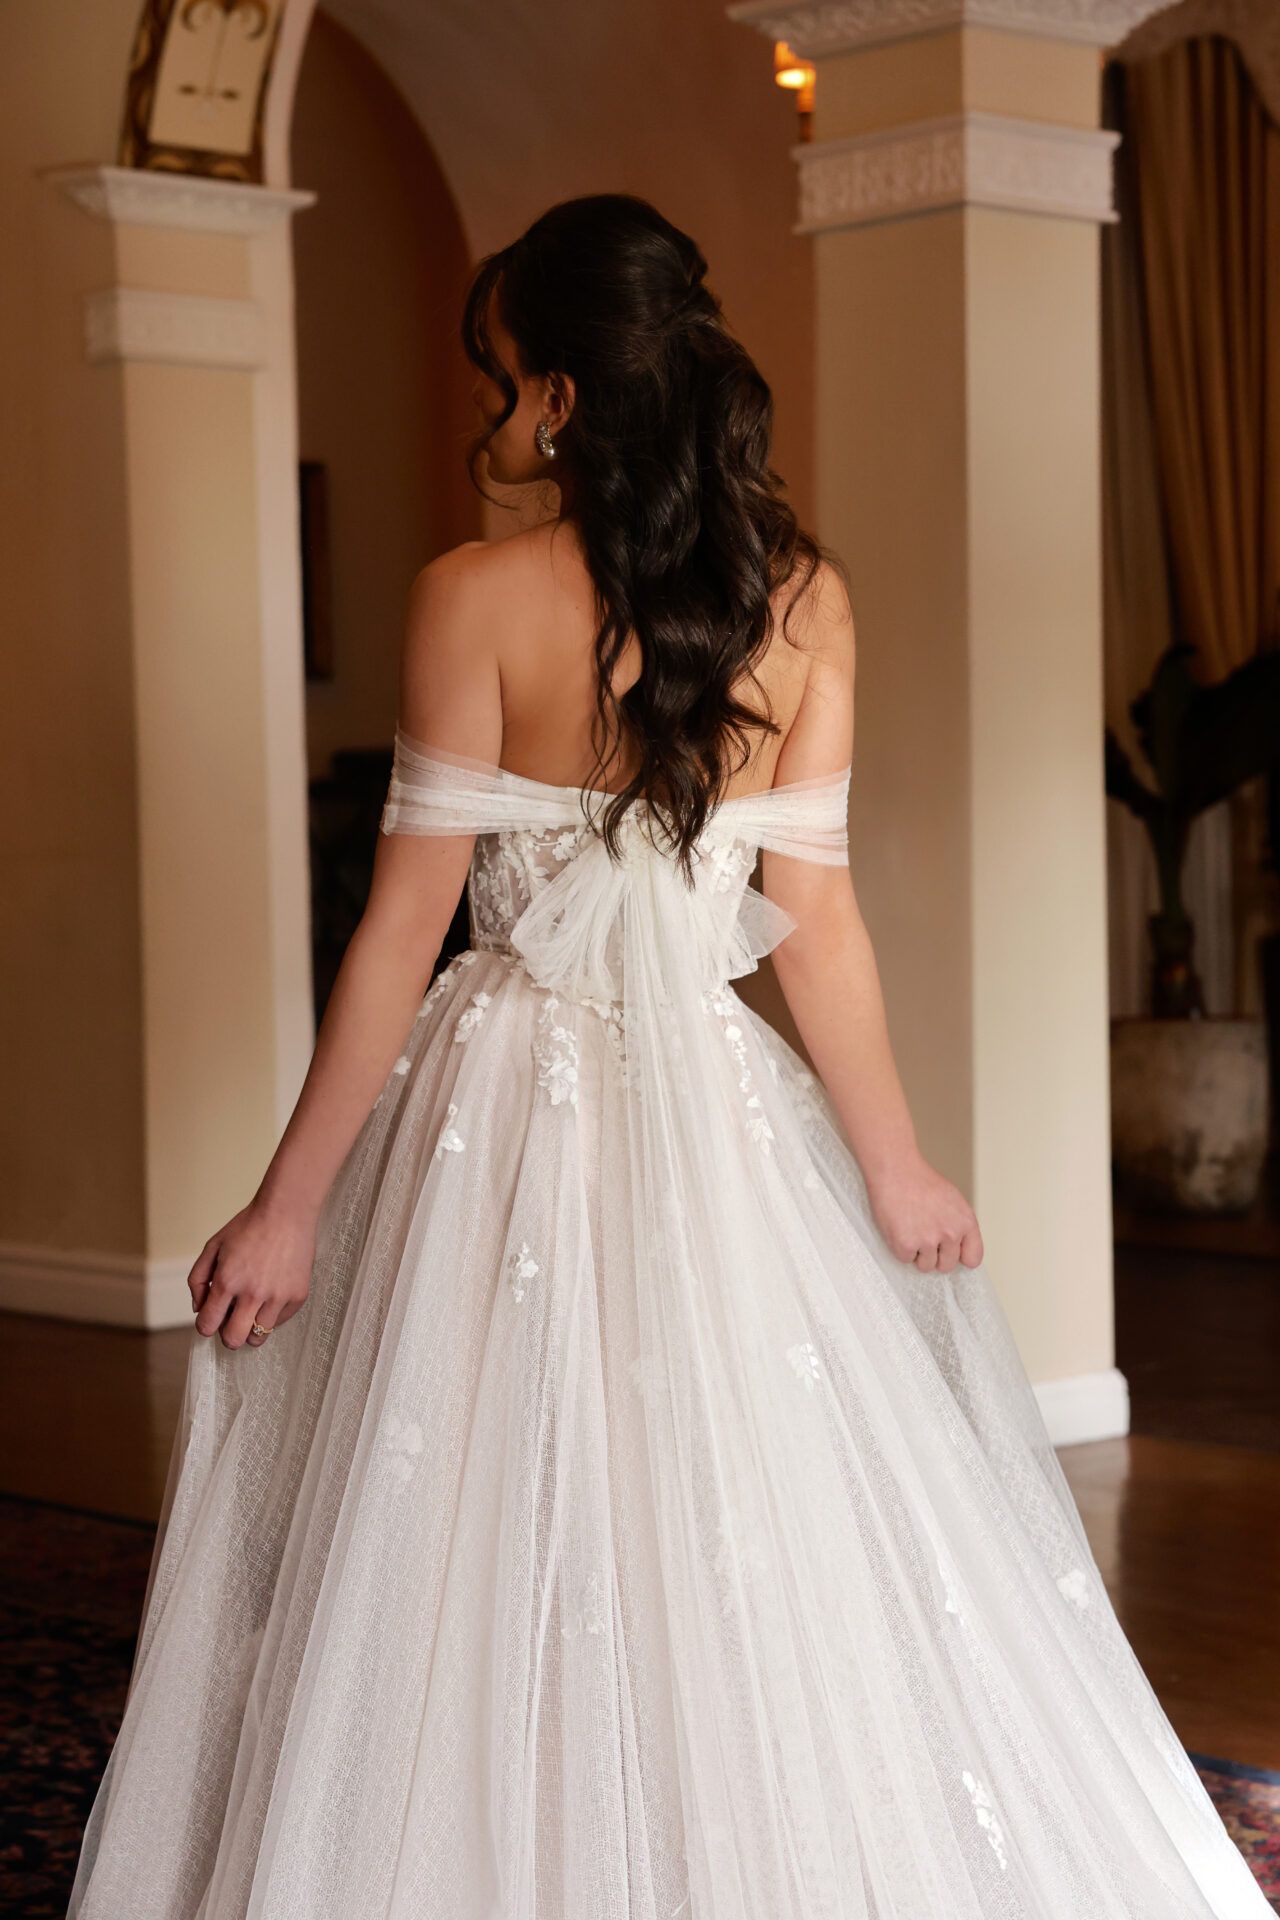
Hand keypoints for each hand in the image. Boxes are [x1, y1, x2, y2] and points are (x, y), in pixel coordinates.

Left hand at [187, 1198, 315, 1348]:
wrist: (286, 1212)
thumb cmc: (249, 1226)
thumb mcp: (213, 1246)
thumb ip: (198, 1279)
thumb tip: (199, 1308)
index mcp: (227, 1281)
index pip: (208, 1324)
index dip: (206, 1326)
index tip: (211, 1320)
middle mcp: (252, 1293)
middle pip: (233, 1339)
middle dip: (227, 1335)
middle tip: (231, 1322)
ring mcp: (278, 1297)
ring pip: (258, 1336)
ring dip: (251, 1327)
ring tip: (252, 1311)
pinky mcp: (297, 1296)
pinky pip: (279, 1322)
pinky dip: (271, 1315)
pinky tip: (270, 1297)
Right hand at [865, 1152, 983, 1273]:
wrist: (896, 1169)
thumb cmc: (920, 1181)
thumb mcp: (953, 1200)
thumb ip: (958, 1225)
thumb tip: (958, 1249)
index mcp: (966, 1222)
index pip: (972, 1258)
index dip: (960, 1257)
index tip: (950, 1253)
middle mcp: (950, 1234)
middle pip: (946, 1265)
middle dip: (935, 1256)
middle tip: (923, 1235)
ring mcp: (928, 1240)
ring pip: (925, 1265)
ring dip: (917, 1253)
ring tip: (910, 1228)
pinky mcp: (906, 1244)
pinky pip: (905, 1259)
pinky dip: (900, 1247)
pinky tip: (899, 1227)